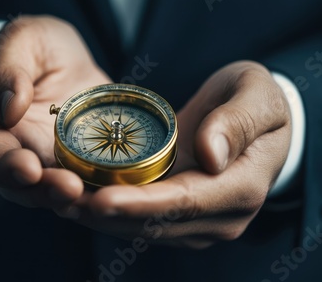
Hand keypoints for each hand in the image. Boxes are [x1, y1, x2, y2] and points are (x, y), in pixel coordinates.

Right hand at [0, 16, 110, 208]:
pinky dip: (106, 190)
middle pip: (27, 189)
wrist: (63, 61)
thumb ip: (7, 70)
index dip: (5, 169)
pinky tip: (122, 191)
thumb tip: (10, 106)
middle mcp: (24, 155)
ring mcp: (57, 164)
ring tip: (97, 199)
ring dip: (79, 200)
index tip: (28, 168)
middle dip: (48, 192)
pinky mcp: (87, 163)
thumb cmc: (33, 49)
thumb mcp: (19, 42)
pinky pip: (95, 183)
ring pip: (62, 194)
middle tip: (71, 188)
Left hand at [62, 61, 291, 248]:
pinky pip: (142, 218)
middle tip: (63, 200)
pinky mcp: (182, 214)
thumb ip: (239, 121)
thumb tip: (211, 155)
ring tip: (61, 200)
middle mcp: (221, 215)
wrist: (257, 121)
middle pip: (157, 223)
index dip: (142, 204)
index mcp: (242, 187)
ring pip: (144, 227)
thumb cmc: (260, 102)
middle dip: (109, 217)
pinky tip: (79, 198)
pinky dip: (110, 212)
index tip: (101, 199)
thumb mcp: (258, 94)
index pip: (186, 203)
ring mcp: (201, 219)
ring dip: (102, 219)